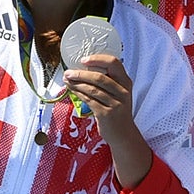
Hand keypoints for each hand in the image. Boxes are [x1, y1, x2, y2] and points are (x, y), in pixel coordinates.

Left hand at [66, 52, 151, 183]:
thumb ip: (107, 81)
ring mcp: (115, 103)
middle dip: (80, 74)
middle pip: (99, 77)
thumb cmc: (117, 111)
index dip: (97, 59)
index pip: (114, 63)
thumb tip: (83, 69)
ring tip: (67, 80)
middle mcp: (122, 91)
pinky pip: (89, 100)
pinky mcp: (106, 114)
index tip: (83, 60)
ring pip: (92, 89)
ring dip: (76, 84)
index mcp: (125, 82)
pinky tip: (72, 90)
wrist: (123, 134)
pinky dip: (78, 93)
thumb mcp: (118, 93)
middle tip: (68, 72)